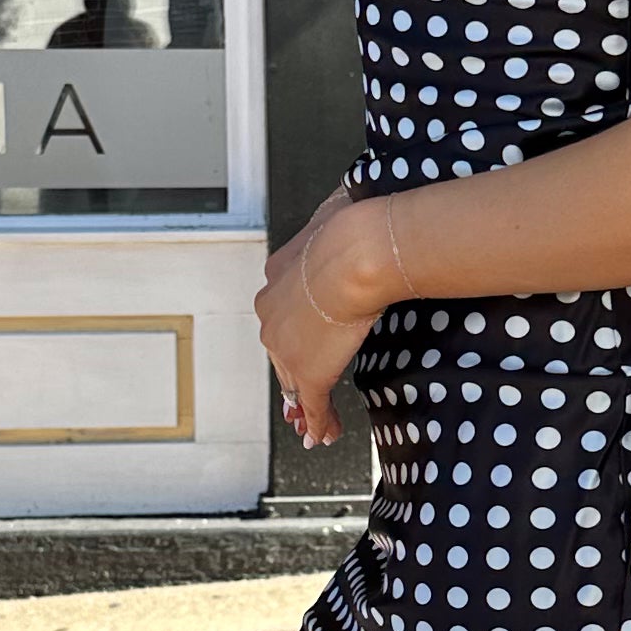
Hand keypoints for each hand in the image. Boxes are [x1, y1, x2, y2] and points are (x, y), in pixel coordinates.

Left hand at [258, 191, 394, 448]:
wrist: (357, 251)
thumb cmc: (357, 226)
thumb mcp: (342, 211)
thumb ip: (342, 214)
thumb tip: (354, 195)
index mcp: (279, 272)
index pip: (283, 309)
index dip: (295, 328)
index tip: (305, 337)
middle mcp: (272, 310)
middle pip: (281, 349)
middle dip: (291, 373)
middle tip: (301, 395)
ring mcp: (287, 345)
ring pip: (291, 380)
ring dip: (304, 404)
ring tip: (313, 424)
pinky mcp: (308, 371)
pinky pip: (311, 404)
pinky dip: (318, 422)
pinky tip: (324, 435)